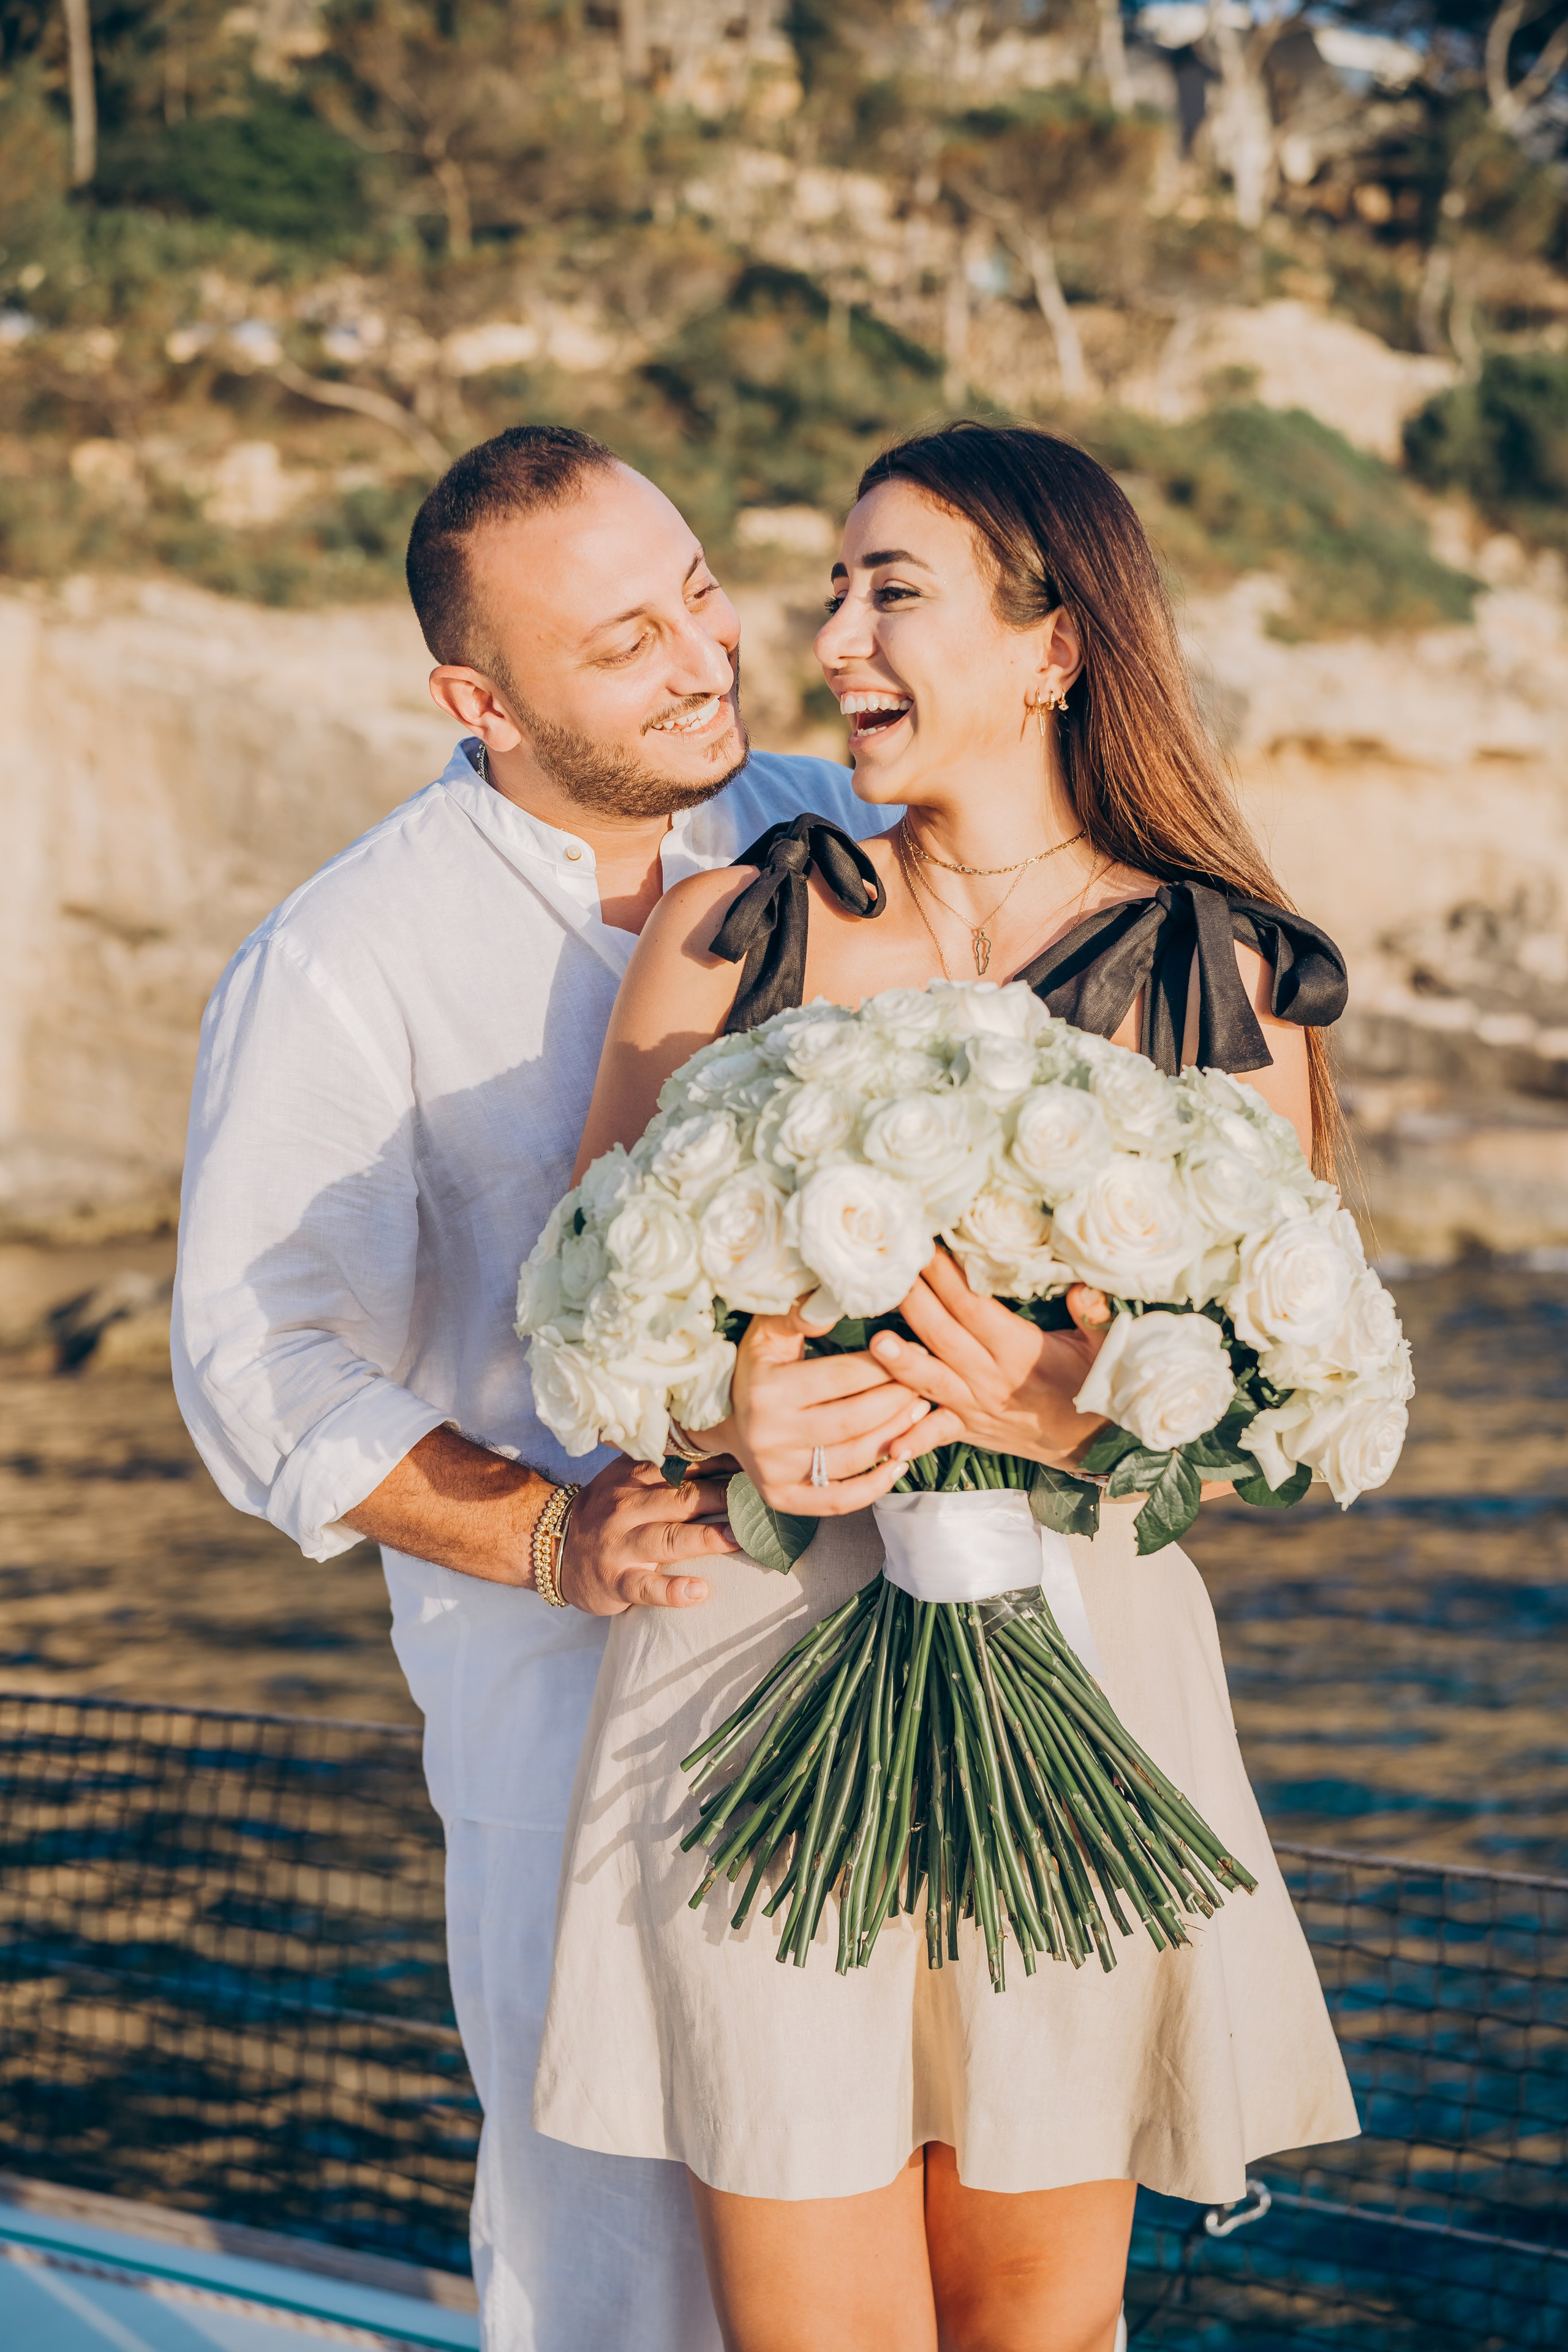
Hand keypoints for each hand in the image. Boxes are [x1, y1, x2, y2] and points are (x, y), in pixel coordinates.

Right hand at [558, 1458, 737, 1614]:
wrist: (551, 1546)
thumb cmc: (606, 1511)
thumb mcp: (628, 1479)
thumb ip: (667, 1466)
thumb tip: (727, 1454)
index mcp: (635, 1478)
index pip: (683, 1467)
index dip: (720, 1465)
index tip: (753, 1466)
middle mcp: (628, 1507)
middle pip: (681, 1499)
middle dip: (721, 1497)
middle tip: (758, 1501)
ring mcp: (621, 1545)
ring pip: (667, 1539)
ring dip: (704, 1538)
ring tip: (737, 1538)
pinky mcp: (616, 1580)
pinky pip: (645, 1586)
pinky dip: (671, 1590)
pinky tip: (697, 1591)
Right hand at [696, 1301, 965, 1516]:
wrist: (722, 1420)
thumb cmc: (756, 1369)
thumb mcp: (767, 1334)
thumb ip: (797, 1316)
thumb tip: (829, 1302)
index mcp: (767, 1390)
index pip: (841, 1377)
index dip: (884, 1365)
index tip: (913, 1353)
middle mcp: (769, 1435)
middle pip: (853, 1420)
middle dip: (897, 1400)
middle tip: (924, 1383)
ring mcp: (775, 1472)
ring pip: (853, 1458)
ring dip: (895, 1436)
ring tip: (919, 1412)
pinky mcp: (783, 1498)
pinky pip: (838, 1500)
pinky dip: (875, 1486)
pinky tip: (899, 1463)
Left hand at [870, 1256, 1112, 1468]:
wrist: (1093, 1444)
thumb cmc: (1093, 1385)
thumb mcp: (1104, 1348)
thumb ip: (1093, 1317)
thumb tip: (1083, 1288)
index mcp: (1021, 1351)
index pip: (975, 1307)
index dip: (948, 1278)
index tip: (925, 1249)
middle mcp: (992, 1378)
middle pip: (944, 1335)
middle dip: (915, 1302)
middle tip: (887, 1275)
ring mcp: (976, 1406)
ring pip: (932, 1381)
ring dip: (902, 1363)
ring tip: (875, 1343)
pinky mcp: (968, 1428)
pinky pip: (937, 1433)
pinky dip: (914, 1438)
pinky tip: (888, 1442)